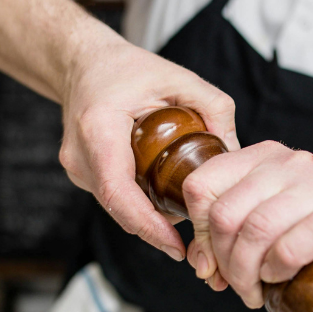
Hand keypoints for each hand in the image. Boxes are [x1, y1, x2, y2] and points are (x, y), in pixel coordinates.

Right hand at [58, 38, 239, 259]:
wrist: (83, 64)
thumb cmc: (128, 68)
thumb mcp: (178, 78)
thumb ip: (213, 107)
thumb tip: (235, 150)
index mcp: (98, 129)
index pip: (118, 193)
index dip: (148, 226)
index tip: (177, 247)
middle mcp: (80, 155)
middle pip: (120, 208)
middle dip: (158, 228)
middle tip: (197, 238)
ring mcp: (77, 168)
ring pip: (118, 207)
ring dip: (150, 217)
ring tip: (187, 214)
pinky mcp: (82, 175)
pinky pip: (115, 198)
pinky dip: (141, 203)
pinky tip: (167, 197)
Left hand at [181, 141, 312, 307]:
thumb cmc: (309, 245)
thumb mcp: (257, 232)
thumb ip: (222, 238)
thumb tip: (200, 264)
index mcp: (261, 158)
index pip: (201, 185)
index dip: (200, 233)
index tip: (212, 263)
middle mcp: (290, 161)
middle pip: (226, 213)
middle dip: (225, 262)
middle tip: (239, 286)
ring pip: (258, 228)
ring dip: (249, 273)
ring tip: (257, 291)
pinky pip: (296, 242)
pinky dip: (280, 267)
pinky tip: (281, 277)